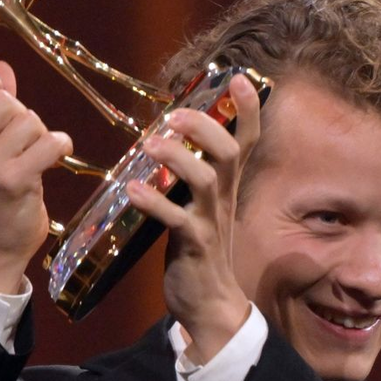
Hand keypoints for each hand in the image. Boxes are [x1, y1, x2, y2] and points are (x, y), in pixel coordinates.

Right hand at [0, 60, 72, 294]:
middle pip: (3, 101)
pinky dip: (60, 145)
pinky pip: (49, 141)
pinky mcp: (14, 181)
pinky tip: (55, 156)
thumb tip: (2, 66)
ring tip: (33, 154)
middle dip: (20, 115)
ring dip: (40, 134)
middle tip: (20, 141)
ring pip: (28, 120)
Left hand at [127, 74, 260, 361]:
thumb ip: (189, 176)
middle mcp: (223, 199)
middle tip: (173, 114)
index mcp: (225, 186)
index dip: (247, 109)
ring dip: (177, 158)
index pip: (245, 141)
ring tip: (151, 144)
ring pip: (204, 181)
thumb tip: (166, 141)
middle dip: (203, 126)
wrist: (209, 304)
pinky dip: (154, 202)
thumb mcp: (200, 206)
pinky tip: (132, 189)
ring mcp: (210, 222)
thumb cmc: (198, 250)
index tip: (237, 76)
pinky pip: (176, 220)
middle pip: (226, 151)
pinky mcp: (193, 246)